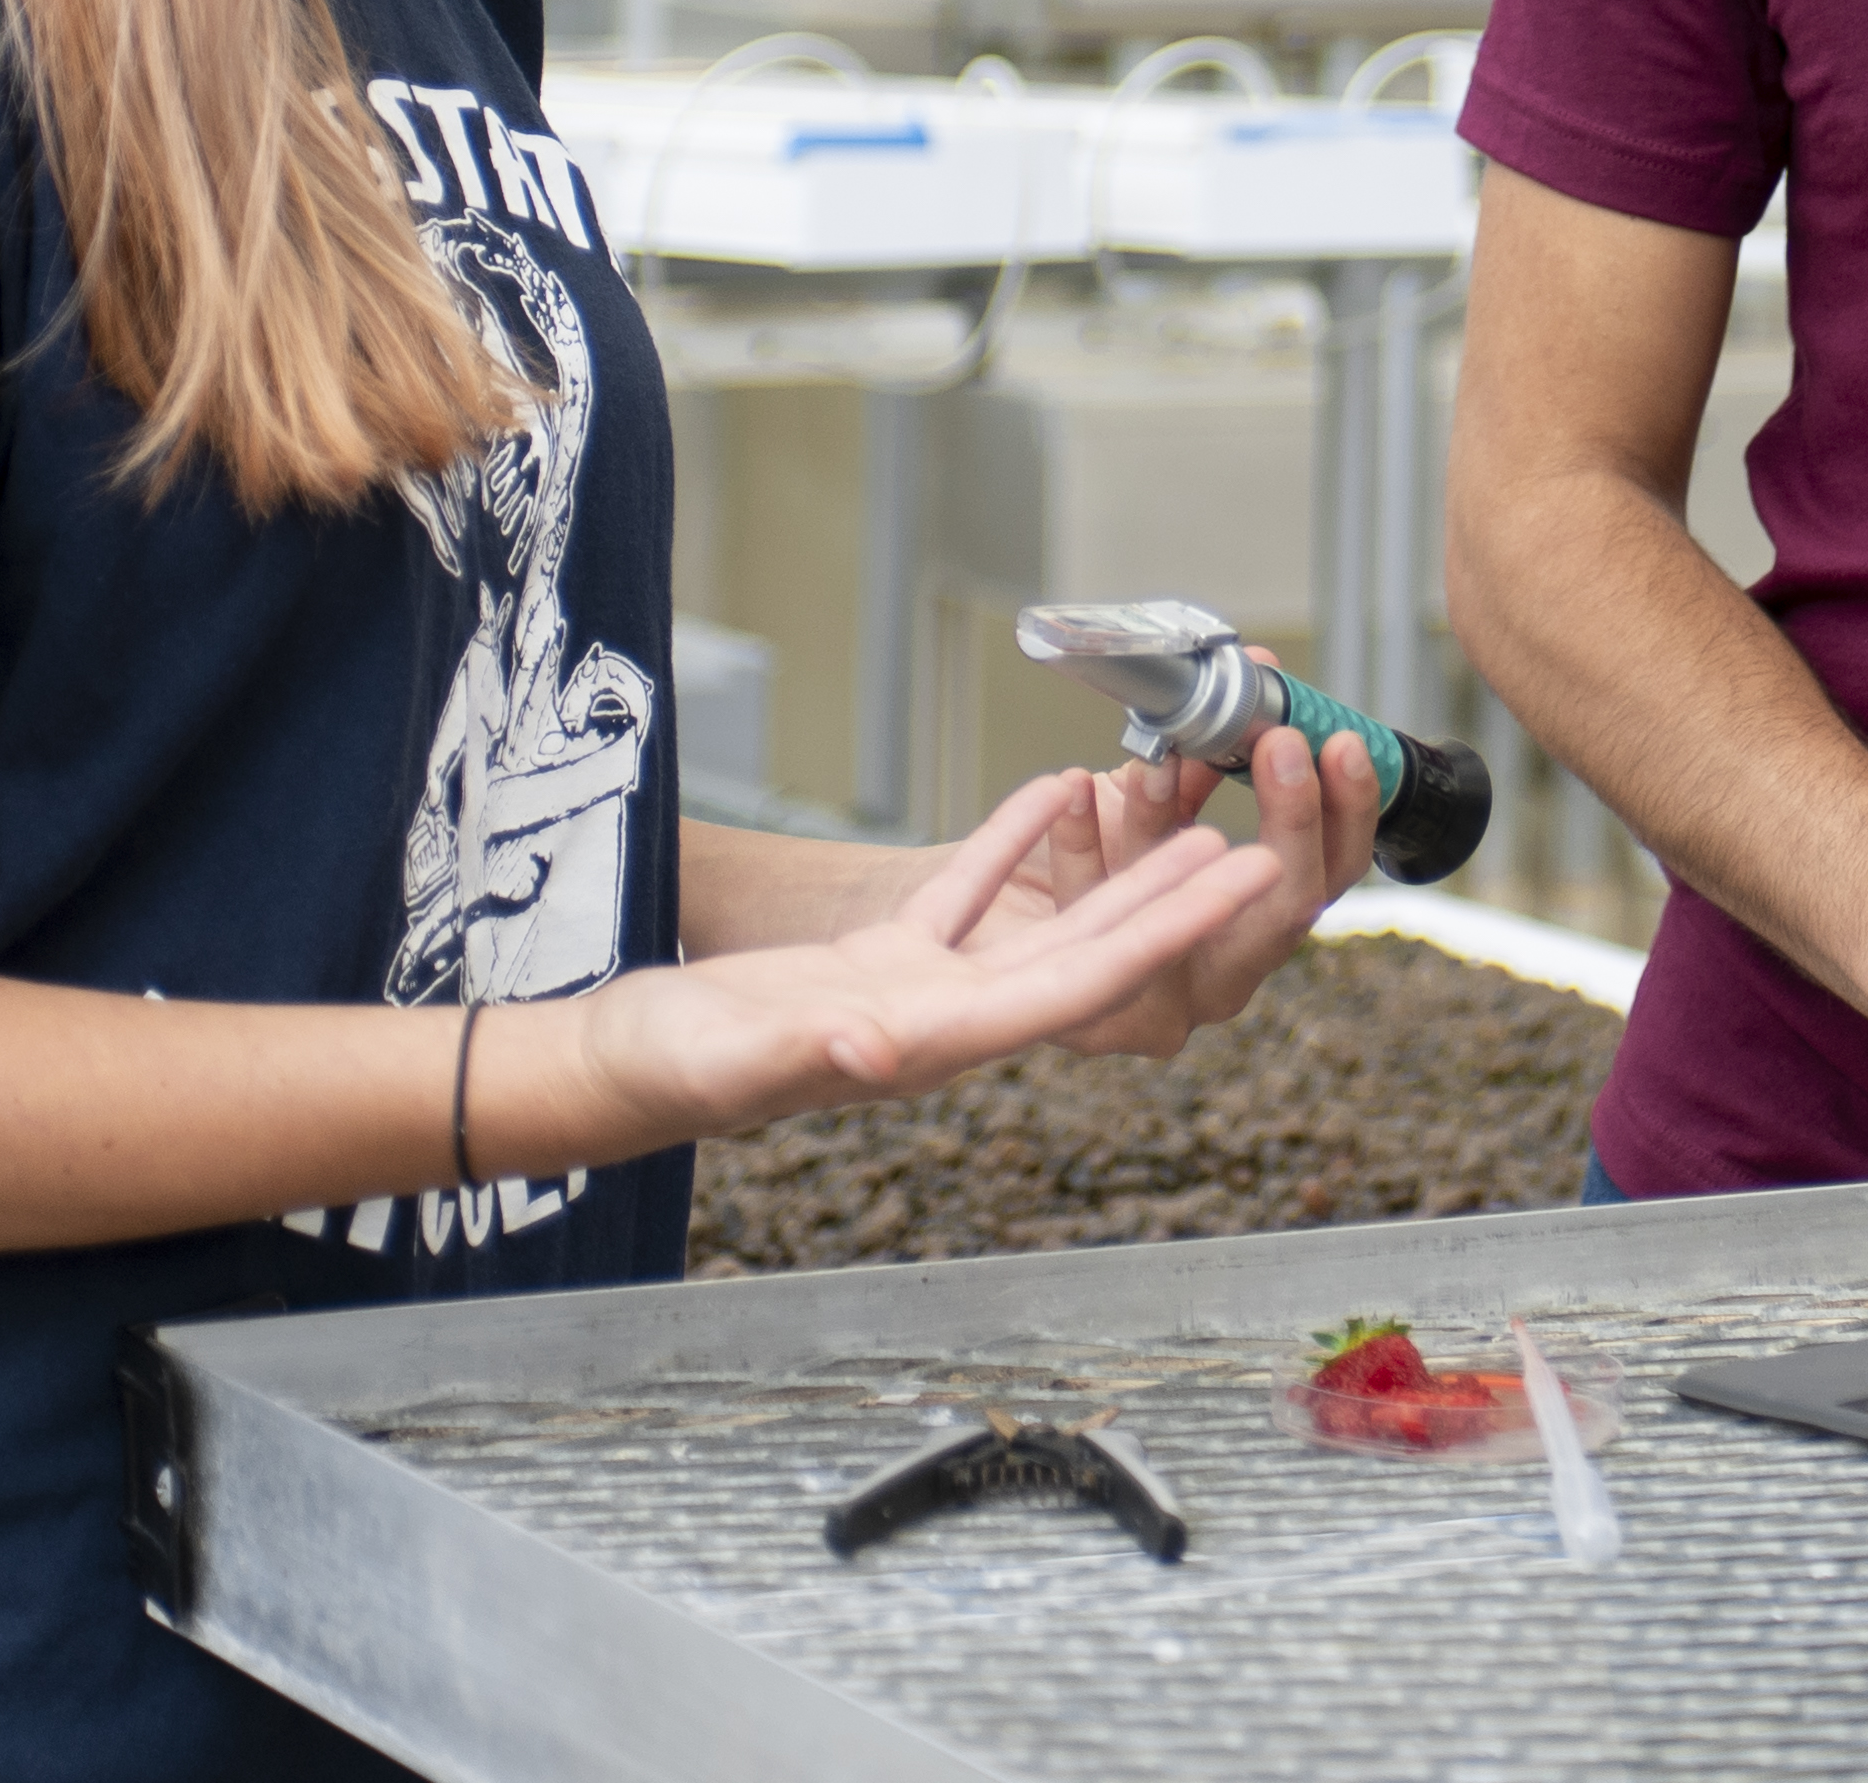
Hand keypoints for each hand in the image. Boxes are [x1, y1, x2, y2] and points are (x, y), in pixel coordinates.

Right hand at [557, 768, 1281, 1148]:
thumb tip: (875, 1048)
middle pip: (1083, 953)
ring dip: (1110, 873)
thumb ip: (811, 1052)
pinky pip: (962, 892)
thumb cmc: (665, 1073)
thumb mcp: (738, 1056)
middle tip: (1258, 850)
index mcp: (933, 1041)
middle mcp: (943, 1022)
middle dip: (1171, 905)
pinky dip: (1011, 845)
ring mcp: (909, 989)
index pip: (1076, 983)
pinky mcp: (871, 959)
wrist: (609, 1074)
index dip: (1162, 934)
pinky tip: (1049, 794)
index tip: (1236, 889)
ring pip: (1036, 921)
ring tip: (1179, 817)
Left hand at [982, 683, 1386, 1055]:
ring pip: (1186, 920)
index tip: (1343, 744)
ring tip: (1161, 760)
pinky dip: (1084, 847)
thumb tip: (1258, 673)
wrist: (1004, 926)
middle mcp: (1227, 971)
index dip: (1348, 811)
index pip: (1330, 874)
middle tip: (1281, 747)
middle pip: (1289, 911)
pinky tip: (1073, 792)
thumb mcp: (1163, 805)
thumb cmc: (1096, 868)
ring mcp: (1167, 1003)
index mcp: (1260, 922)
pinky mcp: (1091, 1019)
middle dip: (1291, 822)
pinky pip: (1088, 922)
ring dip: (1173, 827)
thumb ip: (1212, 756)